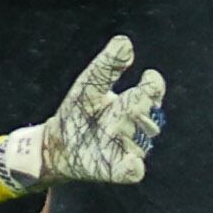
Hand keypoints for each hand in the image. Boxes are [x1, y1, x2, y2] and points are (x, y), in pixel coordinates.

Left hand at [0, 34, 166, 190]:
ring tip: (104, 129)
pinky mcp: (116, 169)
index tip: (148, 76)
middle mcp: (135, 126)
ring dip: (125, 132)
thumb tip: (125, 42)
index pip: (152, 91)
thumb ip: (107, 66)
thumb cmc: (79, 111)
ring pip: (140, 140)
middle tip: (130, 101)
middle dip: (137, 104)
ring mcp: (128, 148)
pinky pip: (133, 170)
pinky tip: (130, 161)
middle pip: (145, 114)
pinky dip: (132, 166)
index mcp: (133, 102)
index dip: (153, 85)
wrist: (58, 142)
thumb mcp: (89, 85)